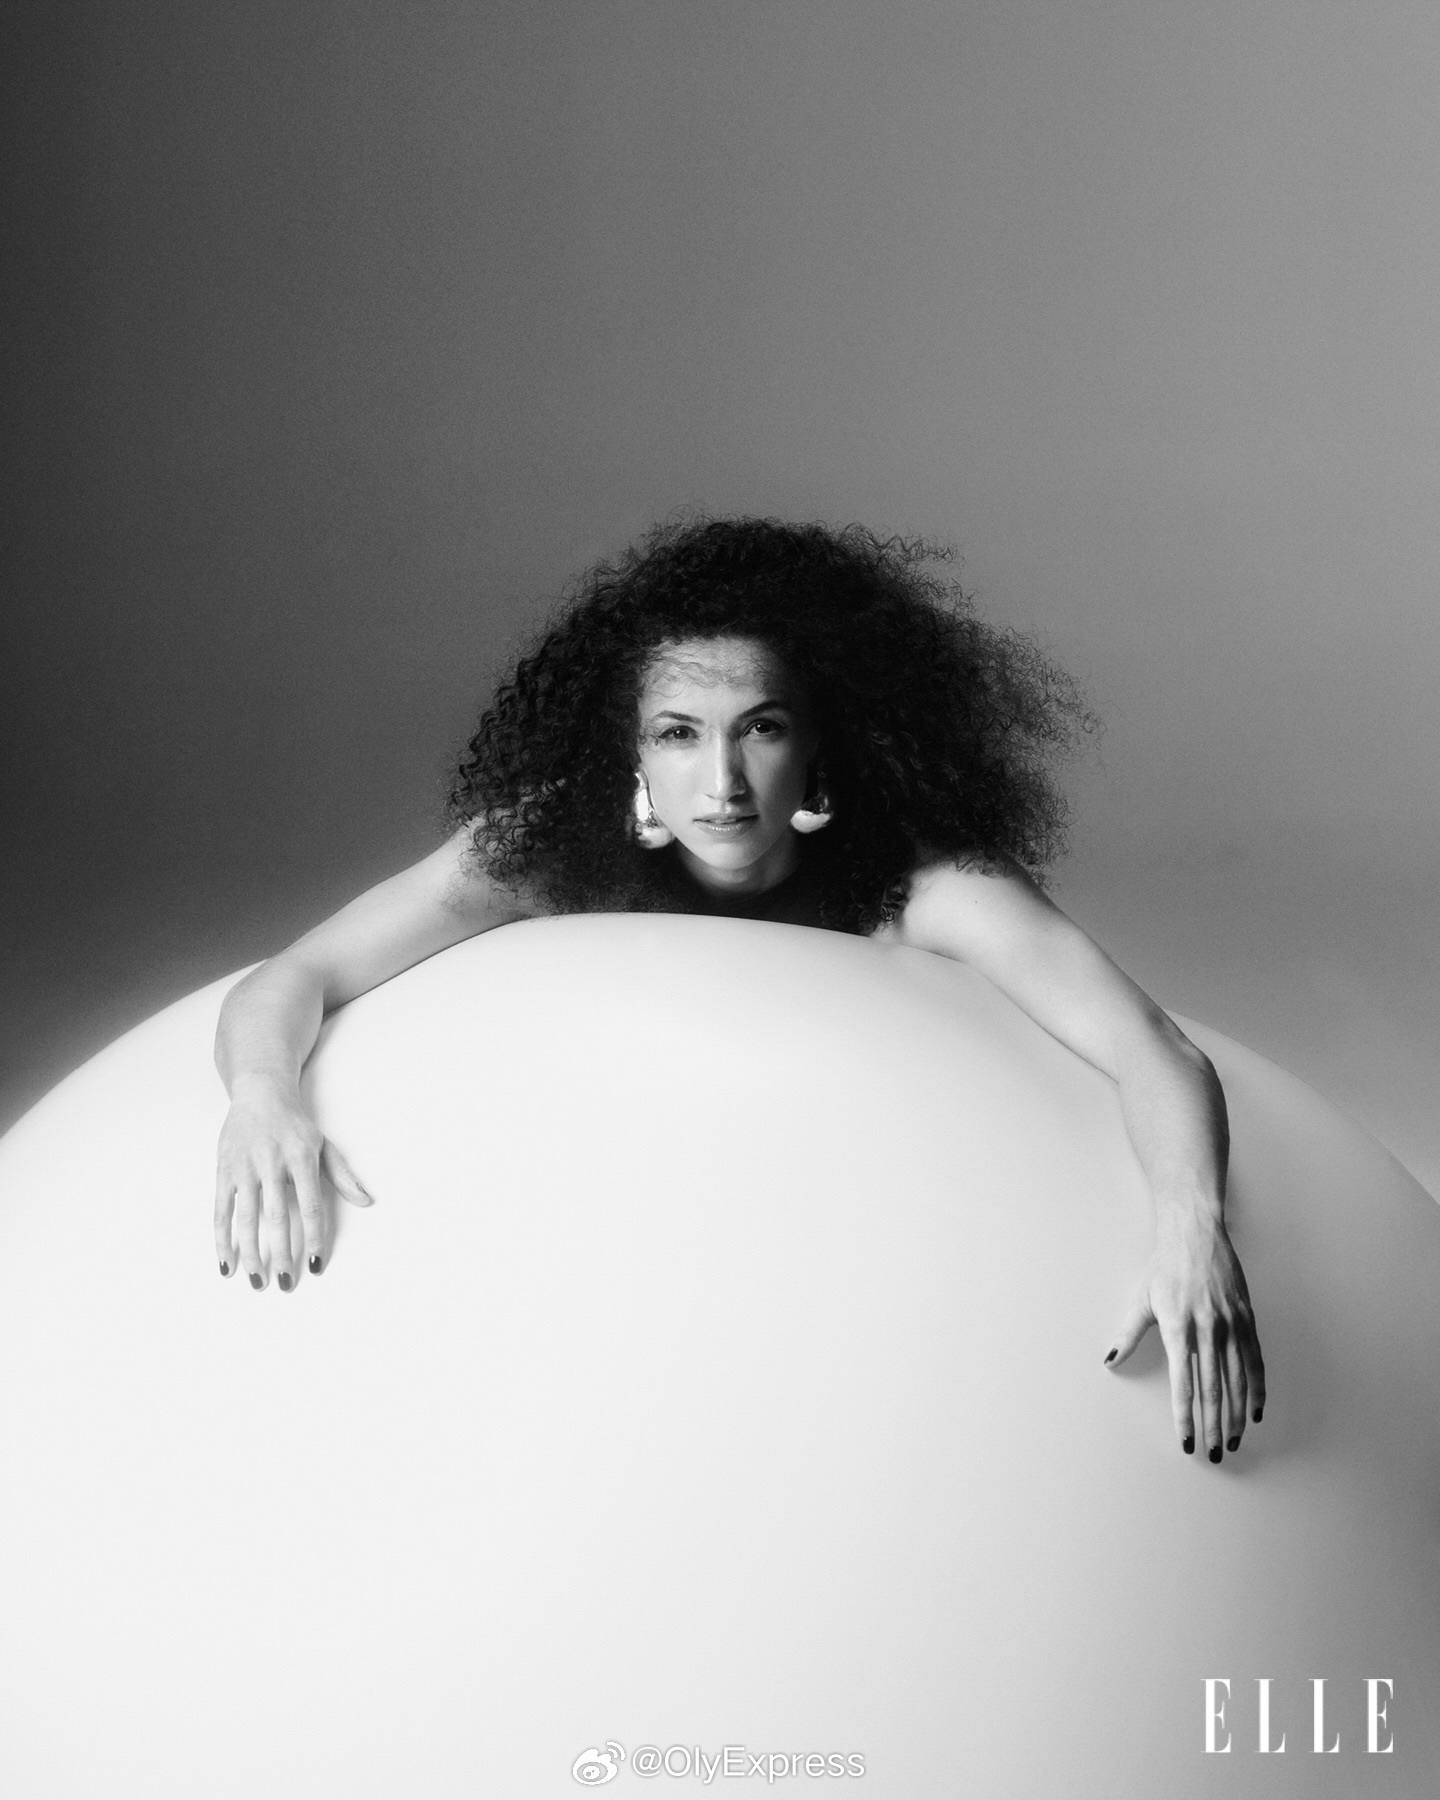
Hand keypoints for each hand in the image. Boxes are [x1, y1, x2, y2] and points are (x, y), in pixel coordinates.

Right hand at [214, 1075, 372, 1289]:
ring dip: (250, 1252)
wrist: (260, 1095)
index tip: (316, 1263)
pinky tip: (227, 1263)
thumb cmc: (295, 1126)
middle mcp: (272, 1163)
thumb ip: (343, 1175)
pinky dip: (222, 1239)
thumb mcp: (324, 1145)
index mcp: (302, 1158)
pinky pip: (221, 1210)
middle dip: (281, 1252)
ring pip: (246, 1217)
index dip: (314, 1237)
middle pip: (277, 1216)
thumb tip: (366, 1201)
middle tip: (285, 1282)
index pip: (311, 1206)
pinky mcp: (224, 1171)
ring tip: (257, 1281)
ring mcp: (245, 1168)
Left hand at [1105, 1204, 1264, 1461]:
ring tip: (1234, 1440)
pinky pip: (1255, 1361)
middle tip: (1213, 1452)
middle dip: (1214, 1425)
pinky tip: (1255, 1410)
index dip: (1185, 1416)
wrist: (1196, 1236)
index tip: (1187, 1441)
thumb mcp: (1142, 1299)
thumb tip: (1110, 1359)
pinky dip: (1257, 1389)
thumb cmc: (1165, 1268)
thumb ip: (1128, 1333)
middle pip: (1214, 1389)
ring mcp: (1231, 1325)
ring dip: (1237, 1415)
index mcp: (1178, 1328)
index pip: (1183, 1384)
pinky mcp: (1247, 1320)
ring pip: (1237, 1381)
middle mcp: (1208, 1330)